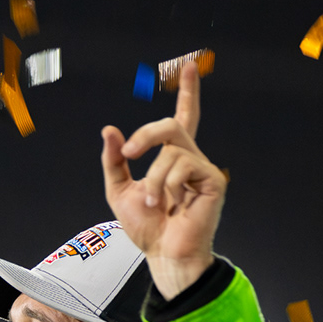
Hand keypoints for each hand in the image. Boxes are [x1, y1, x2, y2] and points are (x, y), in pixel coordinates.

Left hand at [99, 61, 227, 296]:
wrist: (163, 255)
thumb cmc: (147, 229)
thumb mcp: (119, 192)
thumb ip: (114, 161)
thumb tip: (109, 130)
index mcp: (172, 158)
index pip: (182, 118)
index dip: (187, 93)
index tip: (188, 66)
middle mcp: (190, 159)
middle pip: (171, 124)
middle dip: (145, 135)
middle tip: (128, 153)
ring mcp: (203, 169)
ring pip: (171, 151)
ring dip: (153, 178)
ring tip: (155, 203)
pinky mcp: (212, 182)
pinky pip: (183, 166)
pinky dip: (168, 185)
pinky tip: (172, 204)